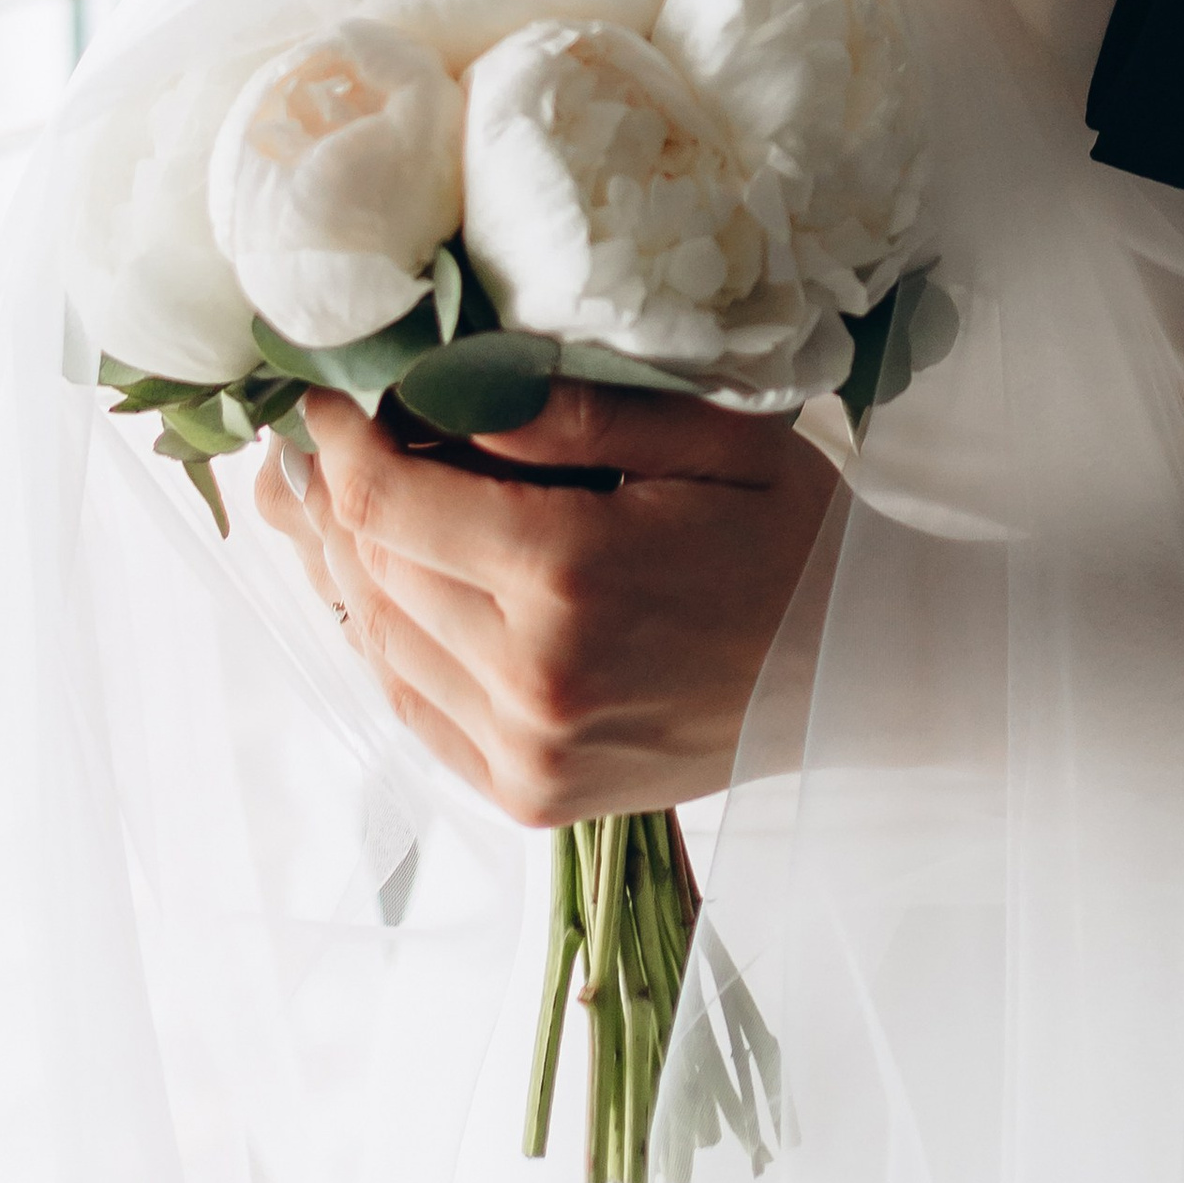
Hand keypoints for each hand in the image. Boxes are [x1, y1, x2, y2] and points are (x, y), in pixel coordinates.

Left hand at [254, 384, 839, 823]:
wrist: (861, 674)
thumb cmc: (794, 538)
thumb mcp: (713, 438)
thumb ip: (574, 413)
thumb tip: (441, 388)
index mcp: (571, 573)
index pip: (386, 503)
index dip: (334, 442)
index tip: (322, 399)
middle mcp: (530, 677)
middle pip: (369, 570)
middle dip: (332, 496)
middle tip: (323, 441)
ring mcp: (524, 750)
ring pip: (376, 642)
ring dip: (349, 569)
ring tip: (343, 505)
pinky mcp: (528, 794)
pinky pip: (412, 707)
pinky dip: (387, 641)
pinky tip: (396, 587)